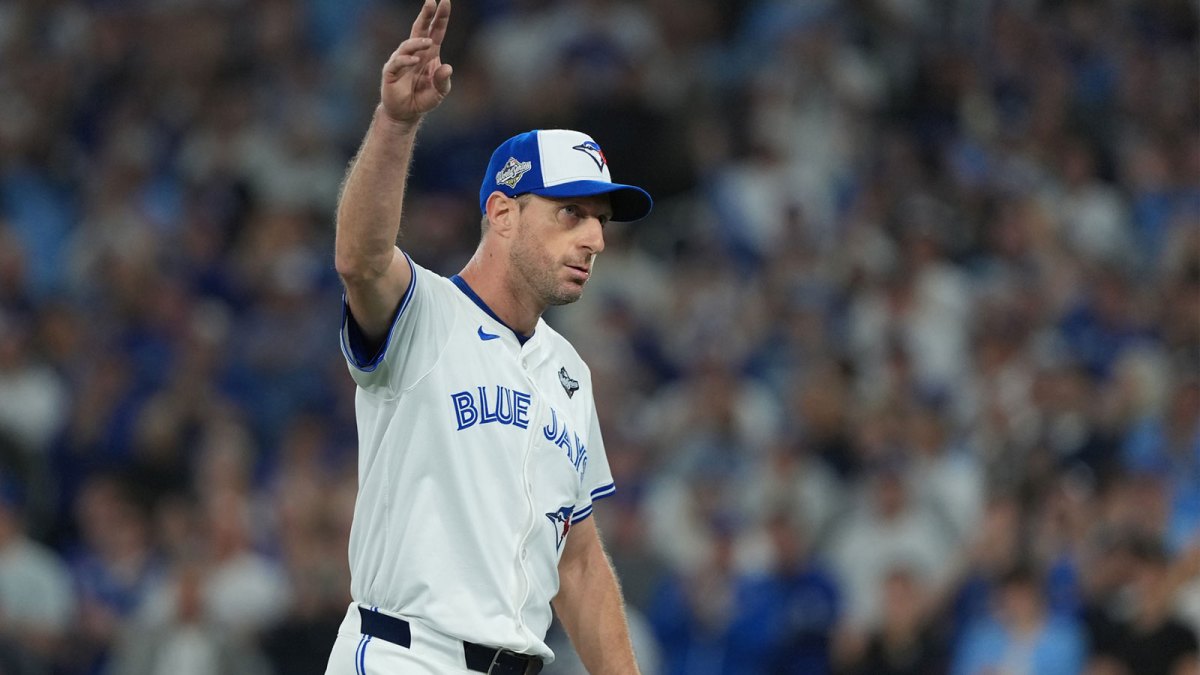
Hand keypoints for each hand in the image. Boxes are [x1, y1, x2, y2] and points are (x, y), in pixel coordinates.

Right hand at [381, 0, 451, 125]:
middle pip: (420, 29)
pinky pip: (398, 62)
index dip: (440, 17)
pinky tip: (415, 60)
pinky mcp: (391, 72)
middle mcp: (415, 53)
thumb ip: (443, 80)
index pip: (436, 31)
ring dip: (418, 42)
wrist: (405, 113)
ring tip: (428, 43)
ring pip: (408, 45)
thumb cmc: (423, 99)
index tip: (445, 1)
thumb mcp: (439, 92)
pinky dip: (406, 60)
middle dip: (425, 15)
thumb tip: (448, 67)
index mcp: (430, 54)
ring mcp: (402, 60)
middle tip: (431, 1)